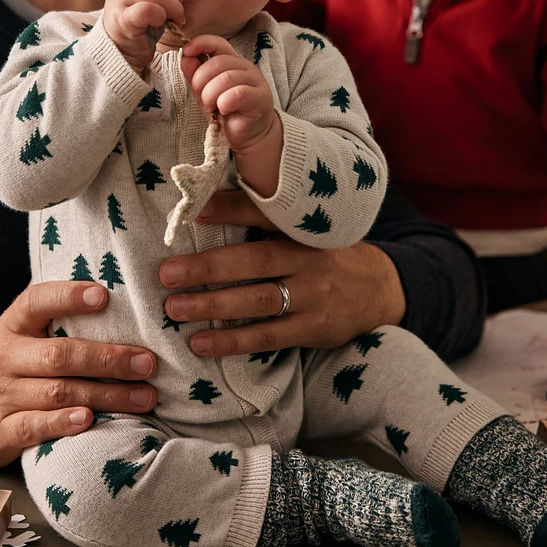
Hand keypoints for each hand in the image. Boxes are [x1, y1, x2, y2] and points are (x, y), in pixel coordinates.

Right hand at [0, 281, 156, 467]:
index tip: (104, 295)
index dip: (69, 297)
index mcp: (14, 324)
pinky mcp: (0, 431)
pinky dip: (63, 423)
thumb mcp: (24, 332)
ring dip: (105, 395)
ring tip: (143, 396)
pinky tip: (90, 419)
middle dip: (108, 359)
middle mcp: (6, 356)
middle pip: (59, 355)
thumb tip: (112, 279)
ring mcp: (1, 395)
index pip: (38, 301)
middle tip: (147, 363)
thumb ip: (58, 310)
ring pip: (57, 392)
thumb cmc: (14, 363)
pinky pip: (34, 426)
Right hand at [103, 0, 184, 71]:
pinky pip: (147, 9)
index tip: (177, 2)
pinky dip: (160, 16)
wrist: (122, 57)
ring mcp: (119, 2)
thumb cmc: (140, 33)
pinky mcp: (122, 19)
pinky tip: (160, 25)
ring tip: (175, 21)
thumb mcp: (151, 7)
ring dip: (172, 8)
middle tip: (178, 13)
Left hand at [159, 191, 405, 356]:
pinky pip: (268, 336)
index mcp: (304, 227)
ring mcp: (314, 296)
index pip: (265, 214)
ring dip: (214, 305)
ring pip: (259, 301)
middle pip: (255, 262)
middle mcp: (309, 259)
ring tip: (175, 308)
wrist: (380, 288)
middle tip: (167, 273)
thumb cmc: (326, 251)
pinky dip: (233, 341)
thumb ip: (265, 216)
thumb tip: (205, 202)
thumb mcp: (307, 226)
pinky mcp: (314, 328)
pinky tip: (201, 343)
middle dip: (209, 267)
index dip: (231, 210)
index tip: (196, 210)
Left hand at [181, 35, 276, 153]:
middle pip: (217, 62)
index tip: (186, 52)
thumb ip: (195, 75)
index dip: (200, 43)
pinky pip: (239, 93)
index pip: (217, 43)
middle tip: (203, 99)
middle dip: (201, 82)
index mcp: (231, 61)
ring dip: (211, 95)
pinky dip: (225, 102)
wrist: (248, 135)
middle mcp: (244, 67)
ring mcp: (255, 81)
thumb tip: (185, 57)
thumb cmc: (227, 111)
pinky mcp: (261, 98)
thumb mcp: (205, 92)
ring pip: (226, 78)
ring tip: (212, 107)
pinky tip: (224, 110)